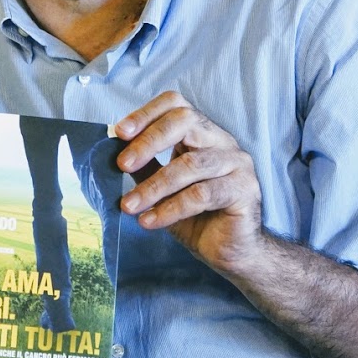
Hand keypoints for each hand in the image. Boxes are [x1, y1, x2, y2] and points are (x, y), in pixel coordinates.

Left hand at [113, 91, 264, 274]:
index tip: (120, 132)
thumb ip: (145, 167)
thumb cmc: (196, 217)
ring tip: (129, 205)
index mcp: (202, 134)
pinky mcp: (244, 190)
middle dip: (149, 142)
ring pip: (190, 164)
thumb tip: (113, 152)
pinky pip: (202, 195)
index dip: (147, 113)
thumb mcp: (162, 189)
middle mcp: (223, 142)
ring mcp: (238, 164)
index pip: (176, 105)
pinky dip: (171, 208)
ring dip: (153, 186)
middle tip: (122, 165)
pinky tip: (150, 221)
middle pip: (186, 122)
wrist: (231, 252)